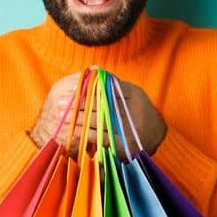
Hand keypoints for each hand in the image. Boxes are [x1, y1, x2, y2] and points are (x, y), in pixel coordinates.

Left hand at [29, 73, 167, 155]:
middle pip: (100, 106)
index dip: (86, 90)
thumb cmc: (140, 111)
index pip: (106, 91)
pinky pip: (100, 138)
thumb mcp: (133, 93)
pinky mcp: (124, 146)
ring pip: (98, 122)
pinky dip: (85, 133)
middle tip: (59, 103)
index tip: (70, 90)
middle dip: (78, 105)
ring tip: (61, 116)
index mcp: (135, 95)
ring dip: (77, 119)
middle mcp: (134, 112)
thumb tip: (94, 71)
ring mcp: (129, 130)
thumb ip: (114, 84)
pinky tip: (73, 129)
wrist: (157, 136)